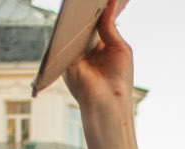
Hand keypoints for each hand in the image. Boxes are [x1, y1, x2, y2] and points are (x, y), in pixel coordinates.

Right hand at [62, 0, 134, 116]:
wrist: (107, 101)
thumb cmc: (119, 79)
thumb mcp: (119, 48)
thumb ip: (110, 27)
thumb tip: (109, 4)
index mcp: (101, 48)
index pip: (97, 25)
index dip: (98, 12)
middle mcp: (87, 50)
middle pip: (83, 26)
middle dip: (86, 12)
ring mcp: (75, 54)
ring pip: (73, 31)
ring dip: (77, 18)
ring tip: (81, 3)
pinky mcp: (64, 59)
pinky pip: (64, 39)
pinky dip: (68, 29)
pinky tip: (73, 17)